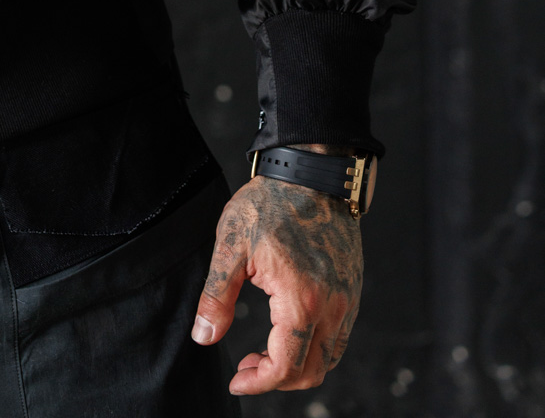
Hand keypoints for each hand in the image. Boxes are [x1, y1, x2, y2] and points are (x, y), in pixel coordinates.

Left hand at [190, 168, 361, 395]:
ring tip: (264, 351)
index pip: (285, 367)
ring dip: (297, 366)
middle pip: (310, 372)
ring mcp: (347, 300)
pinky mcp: (353, 291)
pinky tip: (288, 330)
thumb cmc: (270, 203)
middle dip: (275, 379)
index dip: (258, 383)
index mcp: (301, 300)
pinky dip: (314, 348)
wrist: (313, 173)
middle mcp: (333, 307)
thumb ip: (216, 295)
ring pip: (328, 359)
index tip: (236, 380)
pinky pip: (339, 338)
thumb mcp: (231, 244)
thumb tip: (204, 337)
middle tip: (245, 365)